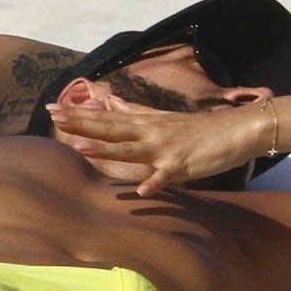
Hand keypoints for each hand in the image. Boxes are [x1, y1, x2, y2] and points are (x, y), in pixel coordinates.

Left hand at [47, 96, 270, 196]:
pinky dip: (156, 182)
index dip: (80, 114)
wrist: (238, 129)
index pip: (107, 117)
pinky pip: (167, 175)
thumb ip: (136, 111)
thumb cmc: (201, 128)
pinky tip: (142, 190)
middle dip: (82, 123)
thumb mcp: (165, 117)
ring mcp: (167, 148)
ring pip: (131, 149)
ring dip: (106, 150)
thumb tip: (111, 101)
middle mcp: (152, 132)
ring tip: (80, 148)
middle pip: (111, 128)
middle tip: (53, 115)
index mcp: (147, 122)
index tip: (52, 107)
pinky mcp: (184, 164)